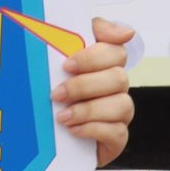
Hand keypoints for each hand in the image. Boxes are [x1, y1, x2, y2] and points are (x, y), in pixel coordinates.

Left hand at [52, 17, 135, 167]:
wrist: (48, 139)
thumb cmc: (54, 96)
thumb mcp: (55, 64)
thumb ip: (76, 37)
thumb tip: (120, 30)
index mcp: (104, 64)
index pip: (116, 49)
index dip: (94, 57)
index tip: (67, 65)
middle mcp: (116, 87)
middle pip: (118, 77)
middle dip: (84, 86)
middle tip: (57, 94)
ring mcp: (120, 113)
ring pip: (122, 104)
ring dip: (88, 110)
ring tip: (62, 116)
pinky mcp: (117, 138)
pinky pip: (117, 132)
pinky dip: (93, 129)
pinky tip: (73, 130)